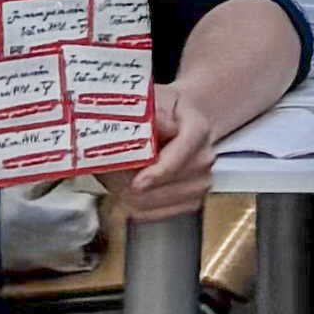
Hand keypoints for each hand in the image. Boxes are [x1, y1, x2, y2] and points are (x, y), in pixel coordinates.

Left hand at [115, 85, 224, 221]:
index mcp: (198, 129)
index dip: (158, 172)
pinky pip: (161, 214)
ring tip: (116, 180)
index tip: (137, 183)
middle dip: (135, 184)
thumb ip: (150, 111)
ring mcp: (202, 181)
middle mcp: (205, 158)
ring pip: (161, 202)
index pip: (180, 156)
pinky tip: (128, 194)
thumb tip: (149, 123)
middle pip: (169, 184)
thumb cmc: (164, 110)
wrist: (183, 121)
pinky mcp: (194, 199)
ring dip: (133, 196)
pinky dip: (140, 207)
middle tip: (109, 174)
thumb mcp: (155, 99)